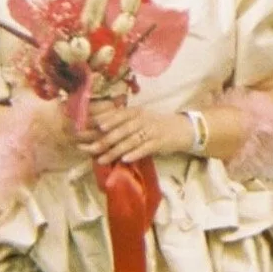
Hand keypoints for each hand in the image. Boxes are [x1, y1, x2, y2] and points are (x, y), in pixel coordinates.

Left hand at [75, 101, 194, 164]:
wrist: (182, 129)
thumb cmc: (155, 125)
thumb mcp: (140, 118)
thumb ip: (123, 122)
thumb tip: (99, 128)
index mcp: (136, 112)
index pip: (118, 115)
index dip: (106, 121)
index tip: (94, 128)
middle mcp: (142, 119)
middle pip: (121, 130)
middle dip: (104, 140)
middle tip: (90, 149)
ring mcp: (151, 131)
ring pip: (130, 141)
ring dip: (115, 151)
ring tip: (102, 159)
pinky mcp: (158, 143)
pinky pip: (144, 148)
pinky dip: (134, 154)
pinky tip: (125, 159)